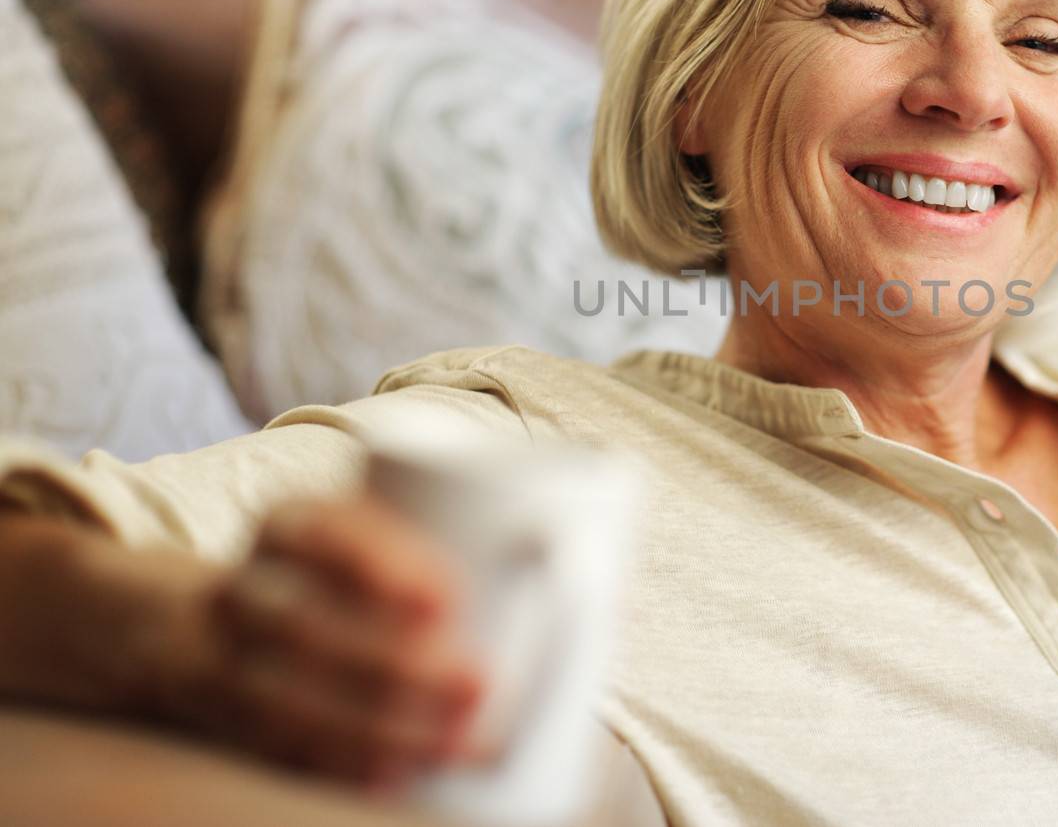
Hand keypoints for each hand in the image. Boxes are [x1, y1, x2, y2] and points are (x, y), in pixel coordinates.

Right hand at [168, 496, 485, 791]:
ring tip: (460, 741)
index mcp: (290, 527)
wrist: (203, 628)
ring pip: (287, 696)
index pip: (323, 530)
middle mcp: (248, 589)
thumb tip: (606, 582)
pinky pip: (275, 748)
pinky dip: (335, 764)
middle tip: (481, 685)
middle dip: (395, 662)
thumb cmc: (344, 580)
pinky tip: (392, 779)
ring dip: (379, 726)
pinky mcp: (230, 724)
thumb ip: (460, 551)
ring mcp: (224, 662)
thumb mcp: (374, 543)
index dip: (380, 562)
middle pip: (307, 624)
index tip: (448, 600)